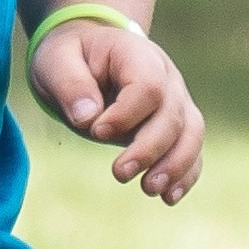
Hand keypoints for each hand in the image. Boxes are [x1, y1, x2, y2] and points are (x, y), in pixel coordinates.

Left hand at [27, 9, 203, 202]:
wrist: (89, 51)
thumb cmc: (70, 56)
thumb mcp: (57, 60)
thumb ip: (70, 84)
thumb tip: (88, 119)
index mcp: (137, 55)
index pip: (147, 87)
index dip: (126, 114)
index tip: (96, 131)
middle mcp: (166, 77)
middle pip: (172, 115)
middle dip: (149, 148)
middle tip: (119, 173)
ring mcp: (175, 101)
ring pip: (191, 134)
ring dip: (175, 165)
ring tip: (149, 189)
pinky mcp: (175, 125)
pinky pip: (191, 149)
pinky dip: (185, 174)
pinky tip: (168, 198)